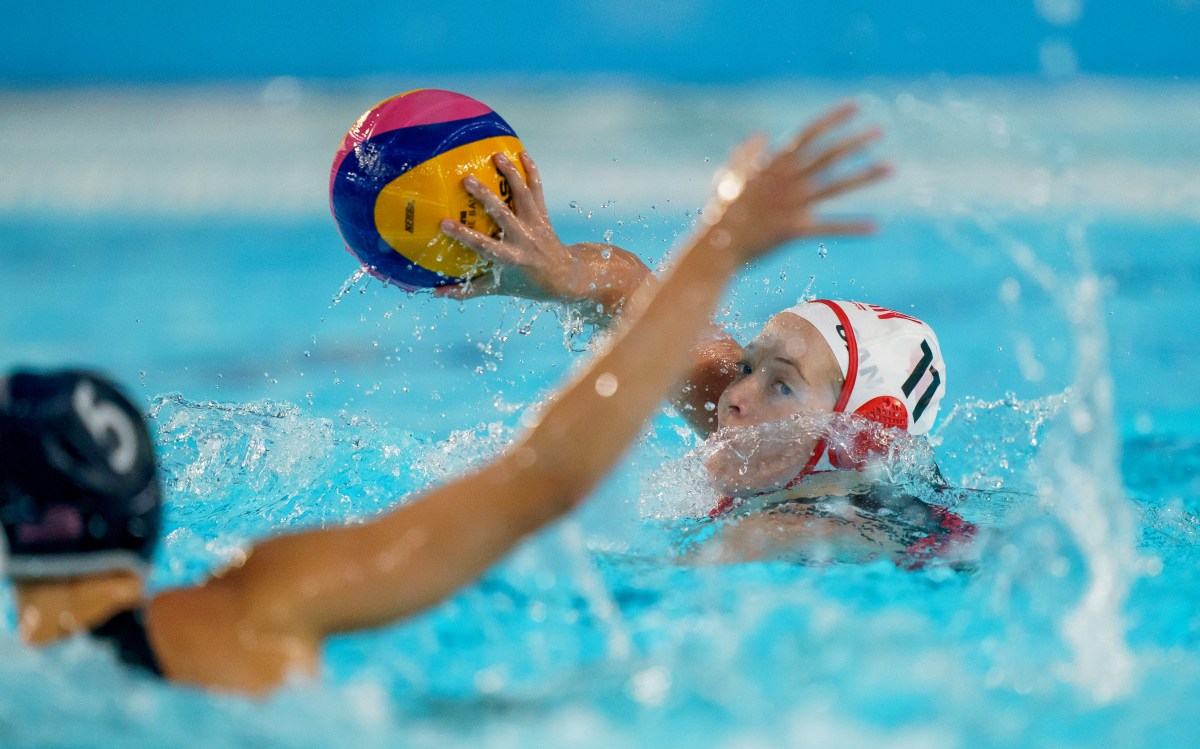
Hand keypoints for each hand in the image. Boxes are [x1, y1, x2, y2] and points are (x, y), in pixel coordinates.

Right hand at [436, 152, 584, 301]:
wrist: (566, 278)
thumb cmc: (527, 284)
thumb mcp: (498, 289)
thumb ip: (467, 290)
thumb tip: (436, 293)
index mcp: (510, 258)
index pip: (484, 246)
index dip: (464, 235)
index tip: (443, 223)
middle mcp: (524, 239)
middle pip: (503, 215)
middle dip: (486, 197)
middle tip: (466, 179)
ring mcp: (535, 224)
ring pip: (523, 196)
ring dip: (511, 175)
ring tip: (496, 156)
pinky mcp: (543, 214)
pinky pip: (538, 190)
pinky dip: (532, 171)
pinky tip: (521, 153)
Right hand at [702, 102, 889, 262]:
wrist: (715, 246)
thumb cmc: (721, 213)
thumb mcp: (730, 178)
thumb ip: (745, 156)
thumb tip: (758, 137)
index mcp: (773, 165)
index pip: (808, 135)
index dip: (833, 119)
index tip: (856, 107)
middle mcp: (787, 181)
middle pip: (828, 156)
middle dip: (855, 142)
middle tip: (880, 131)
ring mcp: (792, 205)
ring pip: (836, 187)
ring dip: (865, 176)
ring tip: (891, 167)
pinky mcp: (795, 230)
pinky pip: (830, 228)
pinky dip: (853, 228)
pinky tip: (876, 227)